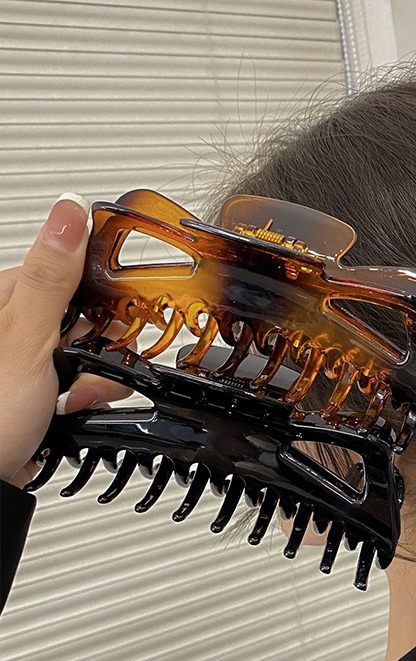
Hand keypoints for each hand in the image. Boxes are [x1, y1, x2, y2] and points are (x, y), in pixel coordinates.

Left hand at [0, 194, 130, 487]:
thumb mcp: (25, 339)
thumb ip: (51, 278)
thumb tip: (69, 213)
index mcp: (2, 300)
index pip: (66, 274)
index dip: (101, 295)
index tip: (120, 314)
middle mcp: (10, 326)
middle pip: (80, 316)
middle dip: (101, 345)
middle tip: (94, 365)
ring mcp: (21, 360)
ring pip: (83, 352)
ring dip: (96, 377)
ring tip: (81, 395)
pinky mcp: (34, 390)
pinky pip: (77, 380)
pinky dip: (86, 395)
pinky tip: (76, 408)